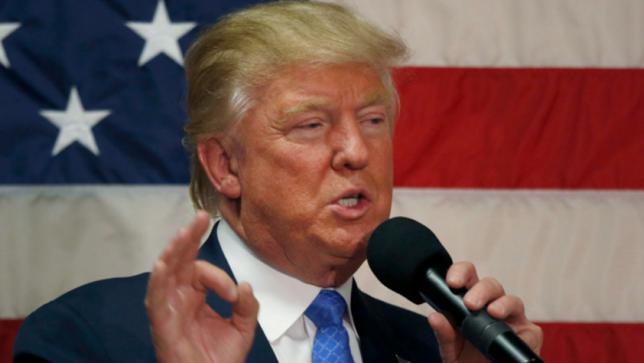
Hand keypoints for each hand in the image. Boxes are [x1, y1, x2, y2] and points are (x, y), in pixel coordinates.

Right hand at [145, 211, 258, 362]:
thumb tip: (244, 284)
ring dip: (174, 252)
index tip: (233, 293)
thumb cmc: (219, 360)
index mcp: (195, 296)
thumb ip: (247, 305)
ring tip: (184, 233)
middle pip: (180, 261)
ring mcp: (168, 309)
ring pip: (166, 273)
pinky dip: (158, 281)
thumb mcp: (242, 327)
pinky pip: (155, 298)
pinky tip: (164, 264)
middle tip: (200, 217)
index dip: (219, 276)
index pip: (202, 271)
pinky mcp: (162, 323)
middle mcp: (179, 298)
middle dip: (189, 238)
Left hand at [427, 261, 542, 362]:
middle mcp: (492, 306)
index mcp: (471, 302)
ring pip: (513, 301)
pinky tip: (514, 337)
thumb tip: (434, 317)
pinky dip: (523, 334)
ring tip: (493, 312)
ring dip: (503, 304)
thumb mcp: (451, 350)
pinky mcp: (528, 337)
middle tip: (470, 303)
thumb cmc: (466, 362)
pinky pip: (531, 331)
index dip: (461, 272)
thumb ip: (444, 334)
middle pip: (492, 285)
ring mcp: (512, 320)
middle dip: (481, 290)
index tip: (452, 282)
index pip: (468, 276)